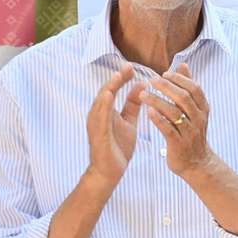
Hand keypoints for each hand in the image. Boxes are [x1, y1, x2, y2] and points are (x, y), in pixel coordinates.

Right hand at [86, 64, 140, 188]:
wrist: (110, 171)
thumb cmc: (117, 146)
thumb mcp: (129, 122)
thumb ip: (132, 105)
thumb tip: (140, 85)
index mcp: (106, 111)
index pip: (113, 90)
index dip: (122, 78)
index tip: (133, 66)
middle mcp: (98, 114)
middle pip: (106, 91)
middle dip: (117, 78)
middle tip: (128, 66)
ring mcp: (96, 123)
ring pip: (101, 102)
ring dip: (109, 87)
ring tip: (119, 75)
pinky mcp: (97, 133)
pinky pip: (99, 117)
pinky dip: (104, 105)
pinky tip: (109, 96)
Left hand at [143, 63, 215, 178]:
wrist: (197, 163)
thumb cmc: (192, 133)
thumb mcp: (195, 110)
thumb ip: (188, 87)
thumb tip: (183, 65)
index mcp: (203, 109)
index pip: (194, 88)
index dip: (180, 79)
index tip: (164, 74)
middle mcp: (198, 119)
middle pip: (184, 98)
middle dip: (167, 87)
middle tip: (151, 81)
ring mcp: (189, 132)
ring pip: (174, 112)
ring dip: (157, 101)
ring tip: (142, 95)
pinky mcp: (178, 144)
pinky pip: (167, 129)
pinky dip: (157, 119)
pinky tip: (147, 111)